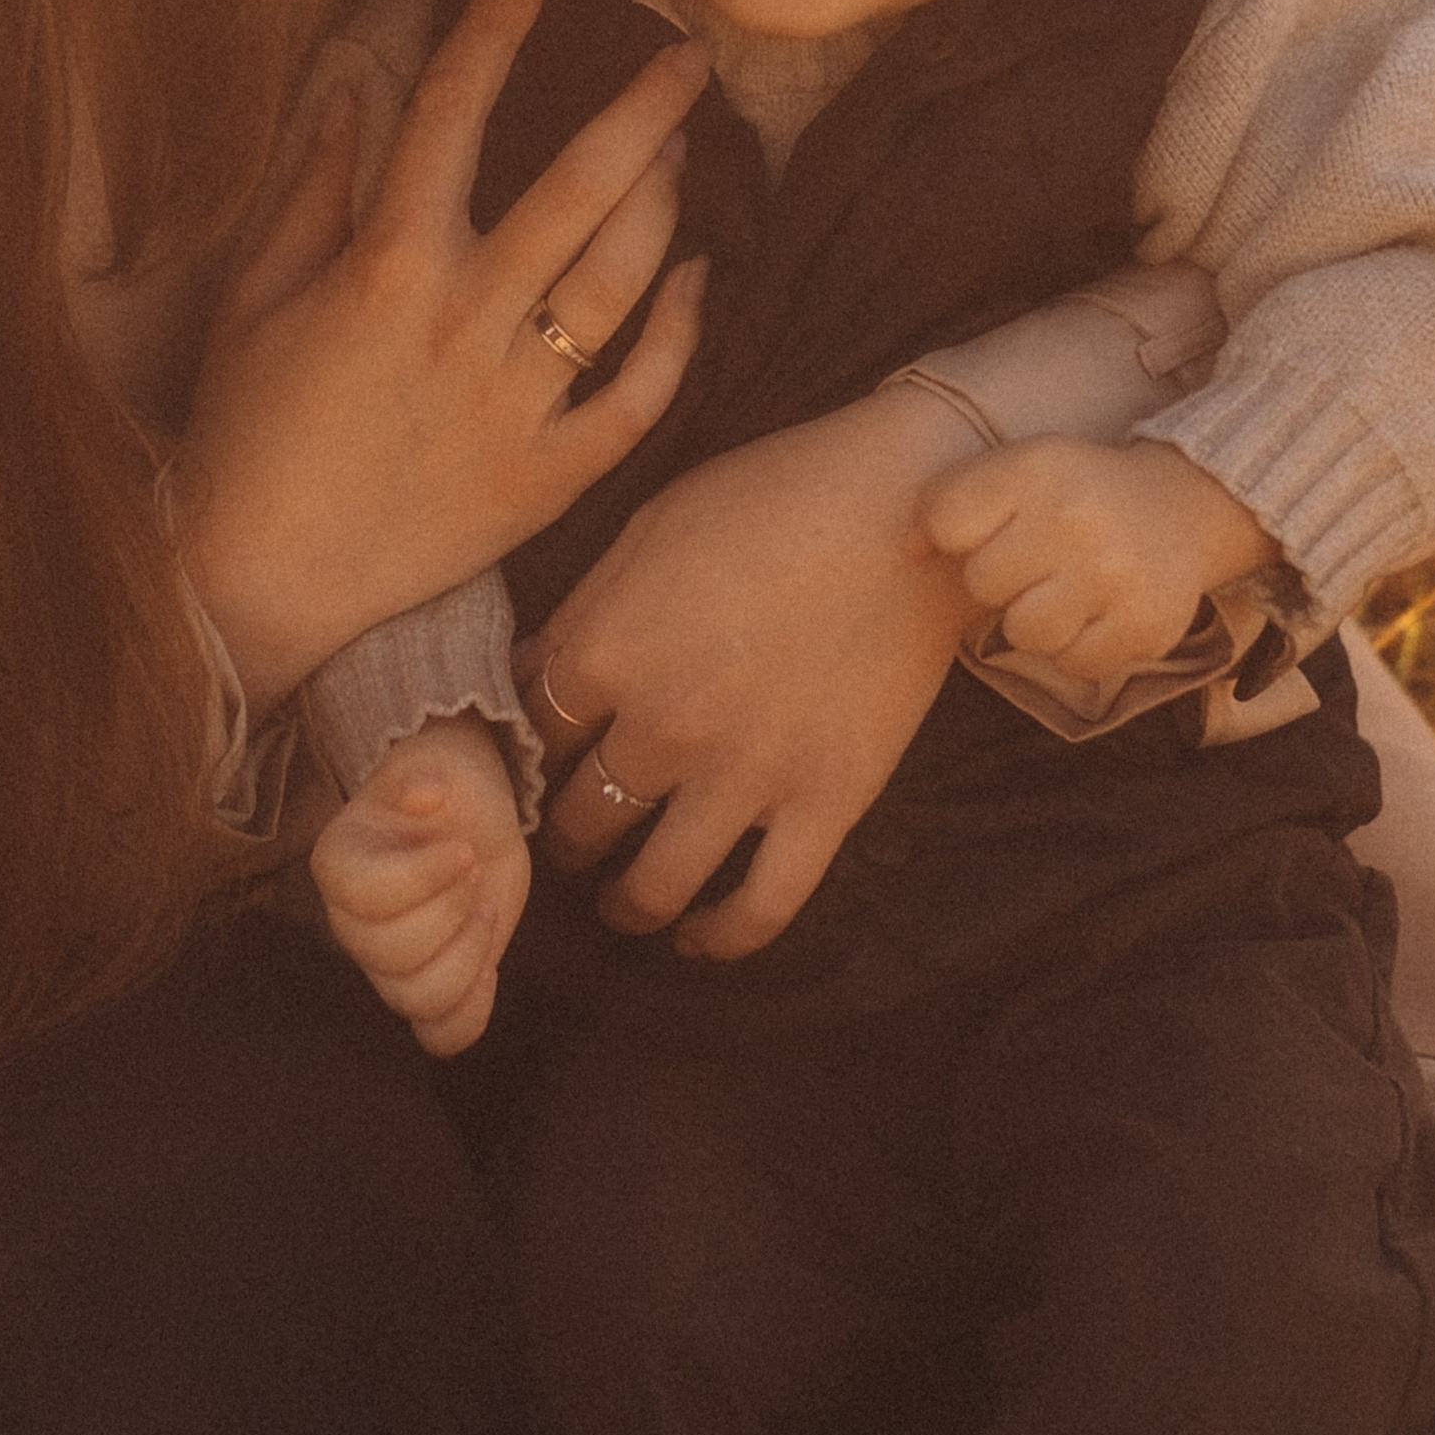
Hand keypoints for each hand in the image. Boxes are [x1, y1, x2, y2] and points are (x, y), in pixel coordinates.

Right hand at [176, 0, 709, 705]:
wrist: (260, 586)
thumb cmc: (245, 436)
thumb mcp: (257, 301)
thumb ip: (311, 192)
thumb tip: (347, 93)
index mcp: (384, 267)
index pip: (451, 113)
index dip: (495, 28)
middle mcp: (462, 323)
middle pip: (578, 187)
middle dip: (641, 106)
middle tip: (690, 51)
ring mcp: (515, 404)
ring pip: (620, 282)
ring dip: (662, 204)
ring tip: (680, 152)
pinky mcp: (548, 478)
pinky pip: (638, 397)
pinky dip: (677, 333)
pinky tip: (694, 278)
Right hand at [310, 721, 530, 1056]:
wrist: (466, 818)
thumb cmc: (444, 788)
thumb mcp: (435, 764)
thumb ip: (425, 771)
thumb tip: (425, 794)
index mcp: (341, 865)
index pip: (366, 896)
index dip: (423, 878)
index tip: (463, 848)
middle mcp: (352, 923)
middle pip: (389, 954)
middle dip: (451, 912)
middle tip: (476, 870)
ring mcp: (388, 964)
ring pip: (413, 1000)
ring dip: (467, 956)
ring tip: (486, 907)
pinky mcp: (430, 987)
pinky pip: (437, 1035)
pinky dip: (470, 1017)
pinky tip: (492, 973)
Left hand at [515, 383, 982, 958]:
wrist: (908, 504)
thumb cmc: (775, 495)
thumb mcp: (651, 526)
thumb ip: (586, 610)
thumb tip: (530, 673)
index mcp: (607, 648)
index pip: (532, 736)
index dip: (526, 758)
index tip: (536, 770)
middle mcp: (662, 725)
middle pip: (578, 819)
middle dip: (563, 838)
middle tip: (572, 839)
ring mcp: (745, 774)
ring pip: (653, 884)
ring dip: (625, 905)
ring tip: (622, 903)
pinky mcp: (825, 804)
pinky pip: (760, 907)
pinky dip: (720, 939)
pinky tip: (697, 938)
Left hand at [919, 434, 1275, 694]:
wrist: (1183, 506)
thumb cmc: (1076, 492)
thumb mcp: (1016, 470)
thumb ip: (952, 500)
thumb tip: (907, 549)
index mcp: (1035, 467)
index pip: (947, 522)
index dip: (959, 535)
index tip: (993, 528)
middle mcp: (1075, 518)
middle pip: (982, 583)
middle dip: (1003, 579)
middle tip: (1039, 561)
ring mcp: (1114, 574)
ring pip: (1024, 633)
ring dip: (1037, 620)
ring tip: (1065, 591)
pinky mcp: (1145, 624)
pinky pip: (1074, 664)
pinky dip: (1078, 648)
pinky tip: (1097, 613)